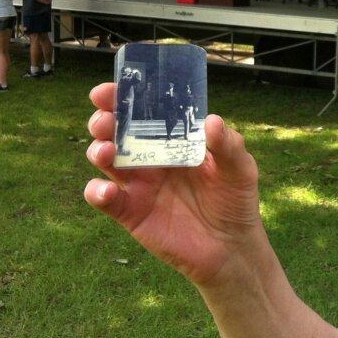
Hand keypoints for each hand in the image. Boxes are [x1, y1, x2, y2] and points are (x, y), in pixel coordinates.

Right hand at [84, 83, 263, 287]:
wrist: (232, 248)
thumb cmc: (236, 200)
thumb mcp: (240, 169)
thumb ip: (228, 145)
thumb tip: (211, 121)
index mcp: (174, 138)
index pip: (145, 111)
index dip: (124, 97)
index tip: (112, 89)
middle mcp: (151, 156)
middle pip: (116, 130)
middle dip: (105, 120)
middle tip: (106, 120)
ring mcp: (138, 183)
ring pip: (104, 159)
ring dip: (98, 150)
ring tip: (107, 152)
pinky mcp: (130, 212)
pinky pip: (103, 199)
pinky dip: (96, 192)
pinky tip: (108, 191)